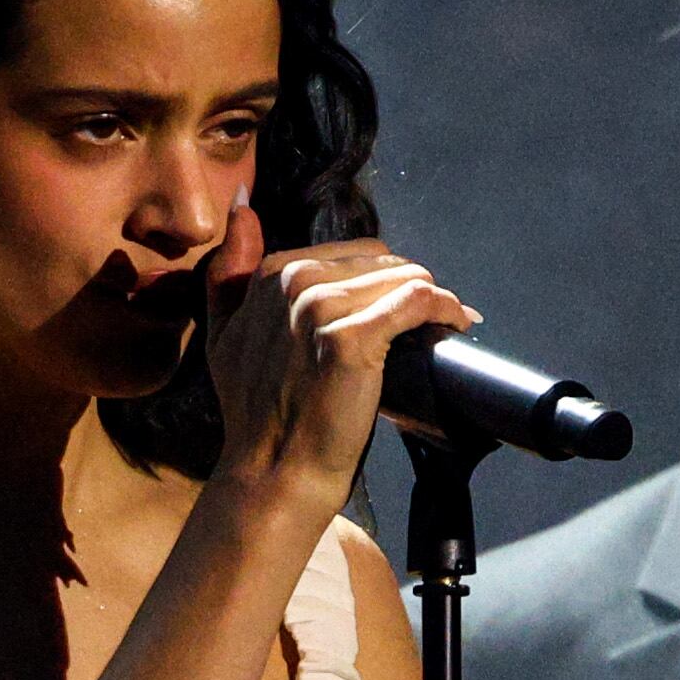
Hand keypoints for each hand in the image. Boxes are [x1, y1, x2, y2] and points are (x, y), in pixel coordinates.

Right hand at [204, 204, 474, 512]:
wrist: (274, 473)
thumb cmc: (257, 416)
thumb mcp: (223, 337)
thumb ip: (229, 273)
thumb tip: (241, 205)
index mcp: (271, 277)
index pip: (350, 253)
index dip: (382, 278)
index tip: (402, 302)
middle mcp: (293, 283)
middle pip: (381, 261)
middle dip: (408, 286)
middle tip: (429, 318)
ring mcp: (321, 308)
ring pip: (404, 277)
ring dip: (433, 299)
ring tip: (446, 323)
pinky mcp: (352, 338)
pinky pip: (417, 301)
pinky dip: (445, 308)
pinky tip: (455, 323)